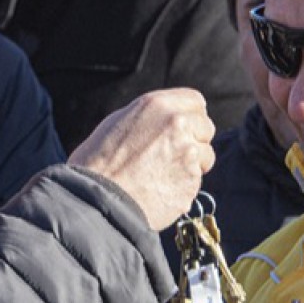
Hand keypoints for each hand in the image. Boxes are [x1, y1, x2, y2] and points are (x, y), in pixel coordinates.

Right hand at [68, 89, 215, 229]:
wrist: (98, 200)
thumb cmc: (98, 164)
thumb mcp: (118, 123)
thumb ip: (151, 118)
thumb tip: (167, 120)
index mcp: (158, 105)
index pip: (196, 101)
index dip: (191, 116)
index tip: (185, 127)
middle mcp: (178, 125)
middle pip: (206, 127)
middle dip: (195, 139)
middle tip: (172, 155)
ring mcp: (188, 154)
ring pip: (206, 156)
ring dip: (192, 164)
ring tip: (162, 174)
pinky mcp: (192, 181)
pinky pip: (197, 181)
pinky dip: (184, 186)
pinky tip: (160, 190)